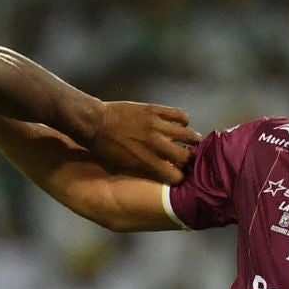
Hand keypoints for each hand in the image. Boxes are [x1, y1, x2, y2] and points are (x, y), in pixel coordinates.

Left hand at [85, 101, 200, 185]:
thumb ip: (144, 169)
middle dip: (191, 160)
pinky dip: (183, 119)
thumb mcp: (123, 166)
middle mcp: (155, 145)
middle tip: (193, 159)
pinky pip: (177, 114)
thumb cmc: (104, 149)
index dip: (180, 178)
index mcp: (147, 162)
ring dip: (193, 139)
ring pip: (187, 133)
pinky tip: (183, 123)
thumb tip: (161, 170)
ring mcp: (156, 126)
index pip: (175, 176)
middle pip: (186, 156)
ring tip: (195, 140)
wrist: (93, 123)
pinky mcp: (154, 110)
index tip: (182, 176)